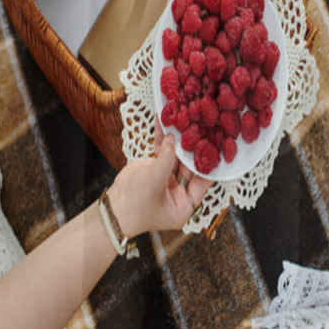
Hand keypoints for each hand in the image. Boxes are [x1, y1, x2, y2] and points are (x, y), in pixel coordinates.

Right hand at [106, 118, 212, 238]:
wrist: (111, 209)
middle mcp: (180, 191)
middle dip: (195, 146)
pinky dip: (162, 137)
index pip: (205, 180)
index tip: (217, 144)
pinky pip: (162, 151)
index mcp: (186, 204)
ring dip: (178, 139)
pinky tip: (163, 122)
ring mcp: (168, 179)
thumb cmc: (134, 206)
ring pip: (177, 156)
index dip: (211, 162)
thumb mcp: (154, 182)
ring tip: (183, 119)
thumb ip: (167, 160)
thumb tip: (174, 139)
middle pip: (192, 165)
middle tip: (201, 126)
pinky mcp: (156, 169)